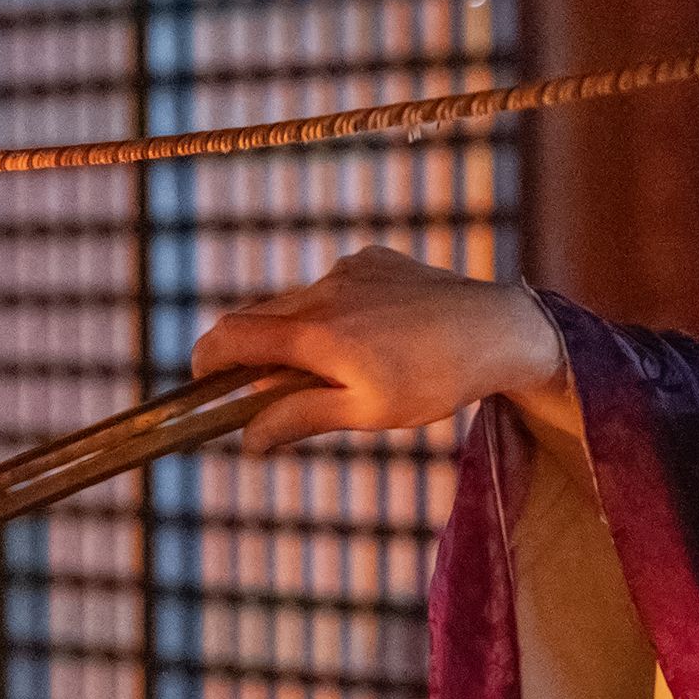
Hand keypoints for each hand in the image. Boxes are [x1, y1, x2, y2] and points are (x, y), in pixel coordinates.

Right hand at [190, 247, 565, 453]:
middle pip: (257, 318)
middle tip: (264, 392)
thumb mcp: (366, 412)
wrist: (498, 329)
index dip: (205, 361)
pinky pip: (333, 287)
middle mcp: (324, 291)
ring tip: (338, 370)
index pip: (231, 338)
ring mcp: (348, 269)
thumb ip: (300, 417)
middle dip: (249, 355)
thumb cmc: (435, 380)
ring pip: (296, 303)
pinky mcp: (372, 259)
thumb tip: (247, 439)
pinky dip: (333, 313)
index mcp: (316, 334)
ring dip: (296, 335)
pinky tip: (374, 336)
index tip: (199, 382)